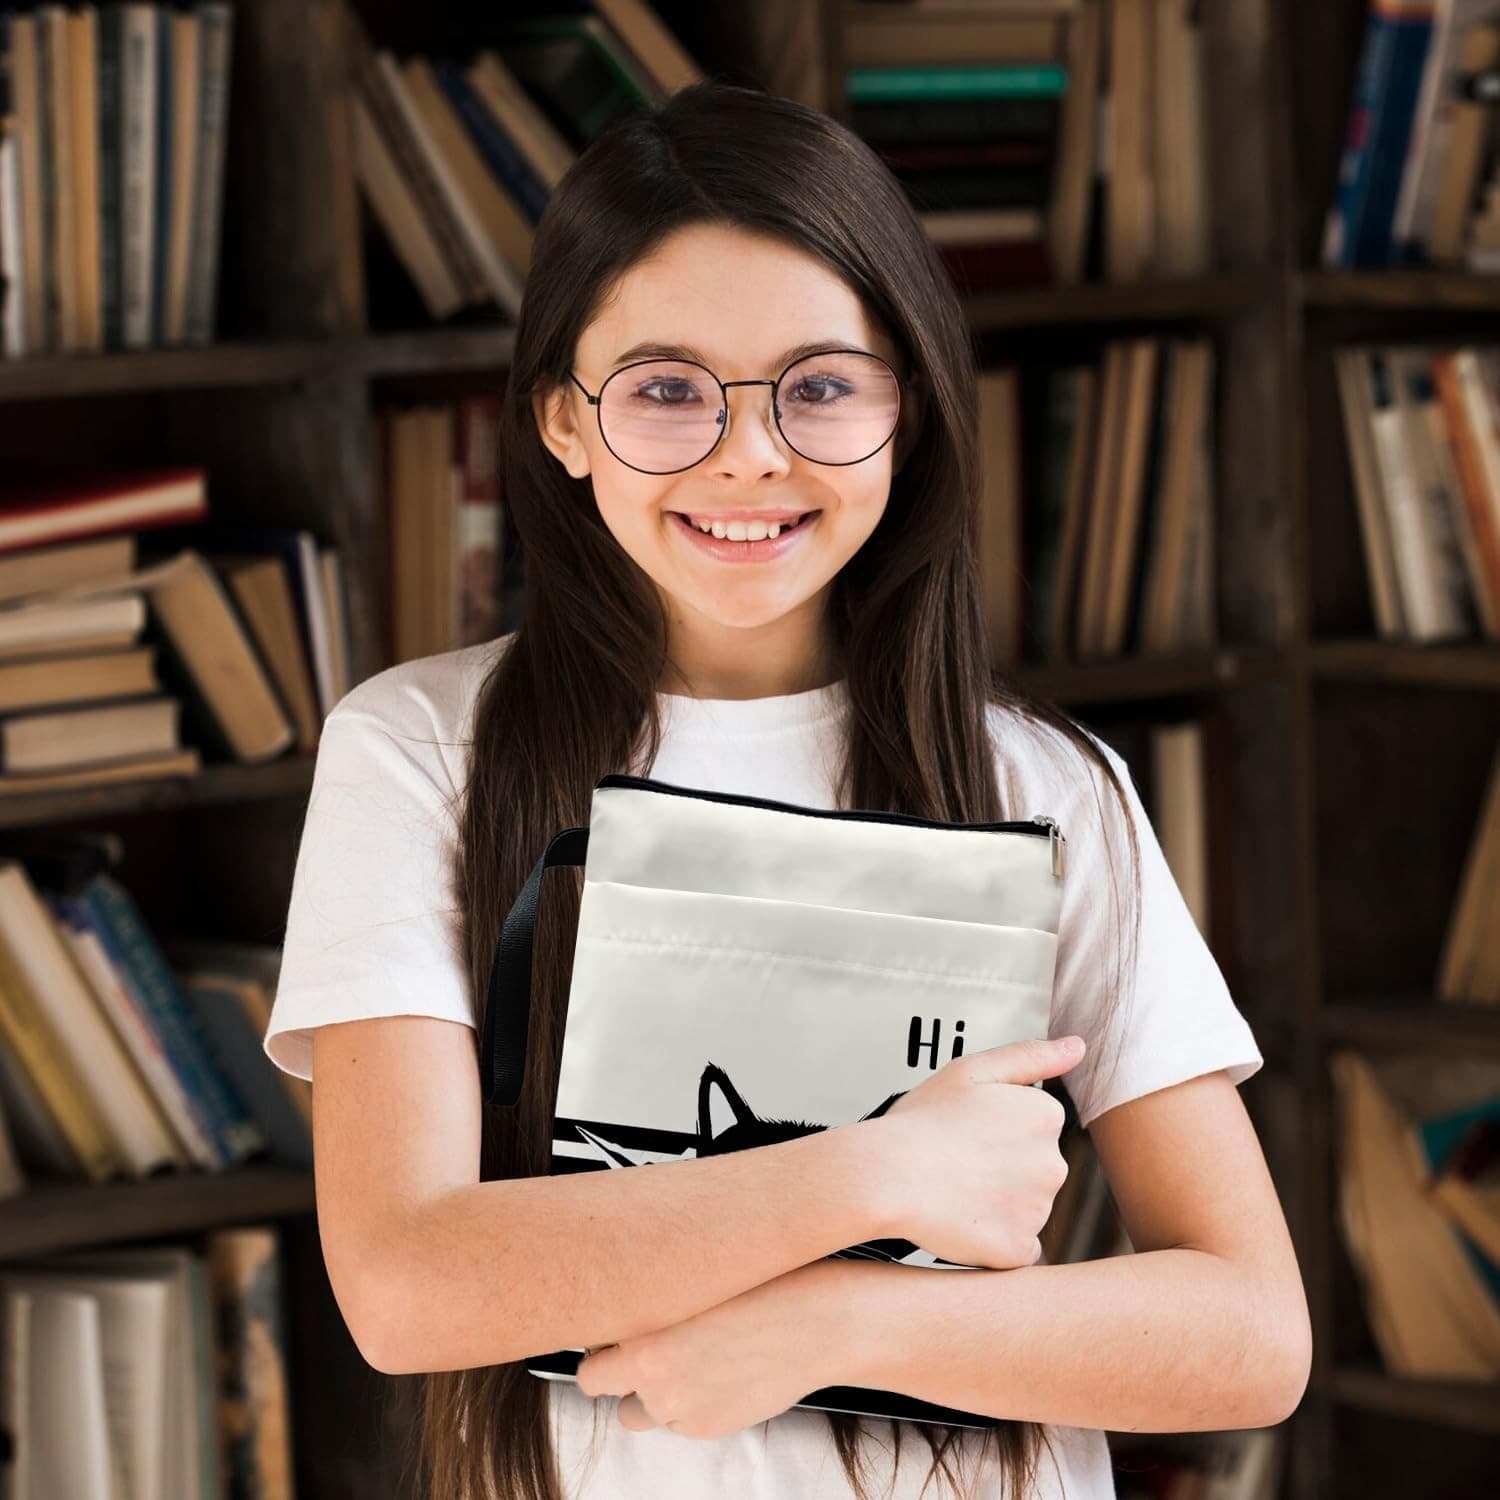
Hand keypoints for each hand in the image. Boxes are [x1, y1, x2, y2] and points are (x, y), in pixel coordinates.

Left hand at [573, 1259, 849, 1439]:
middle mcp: (656, 1378)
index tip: (606, 1331)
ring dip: (648, 1392)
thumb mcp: (694, 1278)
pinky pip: (678, 1422)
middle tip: (640, 1342)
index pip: (586, 1363)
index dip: (597, 1344)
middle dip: (615, 1369)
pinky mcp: (710, 1426)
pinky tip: (713, 1370)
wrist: (819, 1321)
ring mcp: (682, 1408)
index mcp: (645, 1337)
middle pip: (600, 1388)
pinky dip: (686, 1403)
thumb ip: (650, 1300)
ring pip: (638, 1412)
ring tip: (683, 1356)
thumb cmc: (765, 1285)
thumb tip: (618, 1302)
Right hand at [865, 1035, 1084, 1269]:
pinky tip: (962, 1220)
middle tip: (956, 1159)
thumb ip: (1031, 1056)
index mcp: (1046, 1116)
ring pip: (1024, 1206)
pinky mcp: (1017, 1250)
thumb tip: (1077, 1046)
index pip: (1036, 1125)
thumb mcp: (972, 1070)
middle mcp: (1054, 1164)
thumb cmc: (923, 1121)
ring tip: (953, 1189)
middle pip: (1034, 1166)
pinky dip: (993, 1238)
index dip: (997, 1126)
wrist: (888, 1175)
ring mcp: (1037, 1211)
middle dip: (1002, 1165)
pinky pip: (1013, 1245)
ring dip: (997, 1202)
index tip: (968, 1128)